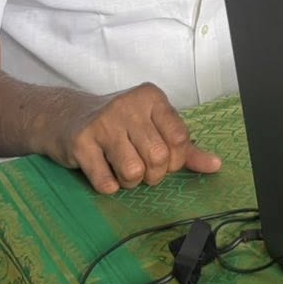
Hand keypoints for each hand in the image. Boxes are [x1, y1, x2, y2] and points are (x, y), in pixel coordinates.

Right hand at [43, 84, 221, 194]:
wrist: (66, 117)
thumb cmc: (118, 124)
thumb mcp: (153, 126)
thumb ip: (185, 147)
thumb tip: (216, 165)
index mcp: (151, 98)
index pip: (180, 138)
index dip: (174, 159)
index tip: (162, 159)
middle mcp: (128, 105)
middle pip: (158, 158)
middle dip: (153, 174)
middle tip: (140, 167)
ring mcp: (103, 122)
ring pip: (134, 172)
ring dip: (130, 181)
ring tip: (121, 168)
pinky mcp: (81, 143)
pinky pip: (106, 183)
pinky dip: (108, 186)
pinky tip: (102, 170)